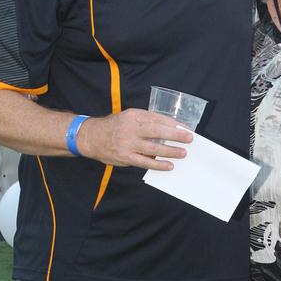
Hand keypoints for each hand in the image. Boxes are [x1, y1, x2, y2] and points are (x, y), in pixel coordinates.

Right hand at [77, 108, 192, 170]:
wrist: (91, 137)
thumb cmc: (114, 126)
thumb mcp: (128, 116)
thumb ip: (145, 121)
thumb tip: (168, 128)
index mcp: (133, 116)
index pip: (157, 118)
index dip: (172, 123)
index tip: (184, 127)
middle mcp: (131, 128)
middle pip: (157, 131)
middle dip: (175, 135)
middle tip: (189, 138)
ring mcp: (128, 144)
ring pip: (153, 148)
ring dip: (170, 151)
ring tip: (183, 153)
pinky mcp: (126, 157)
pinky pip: (145, 162)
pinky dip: (158, 164)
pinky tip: (169, 165)